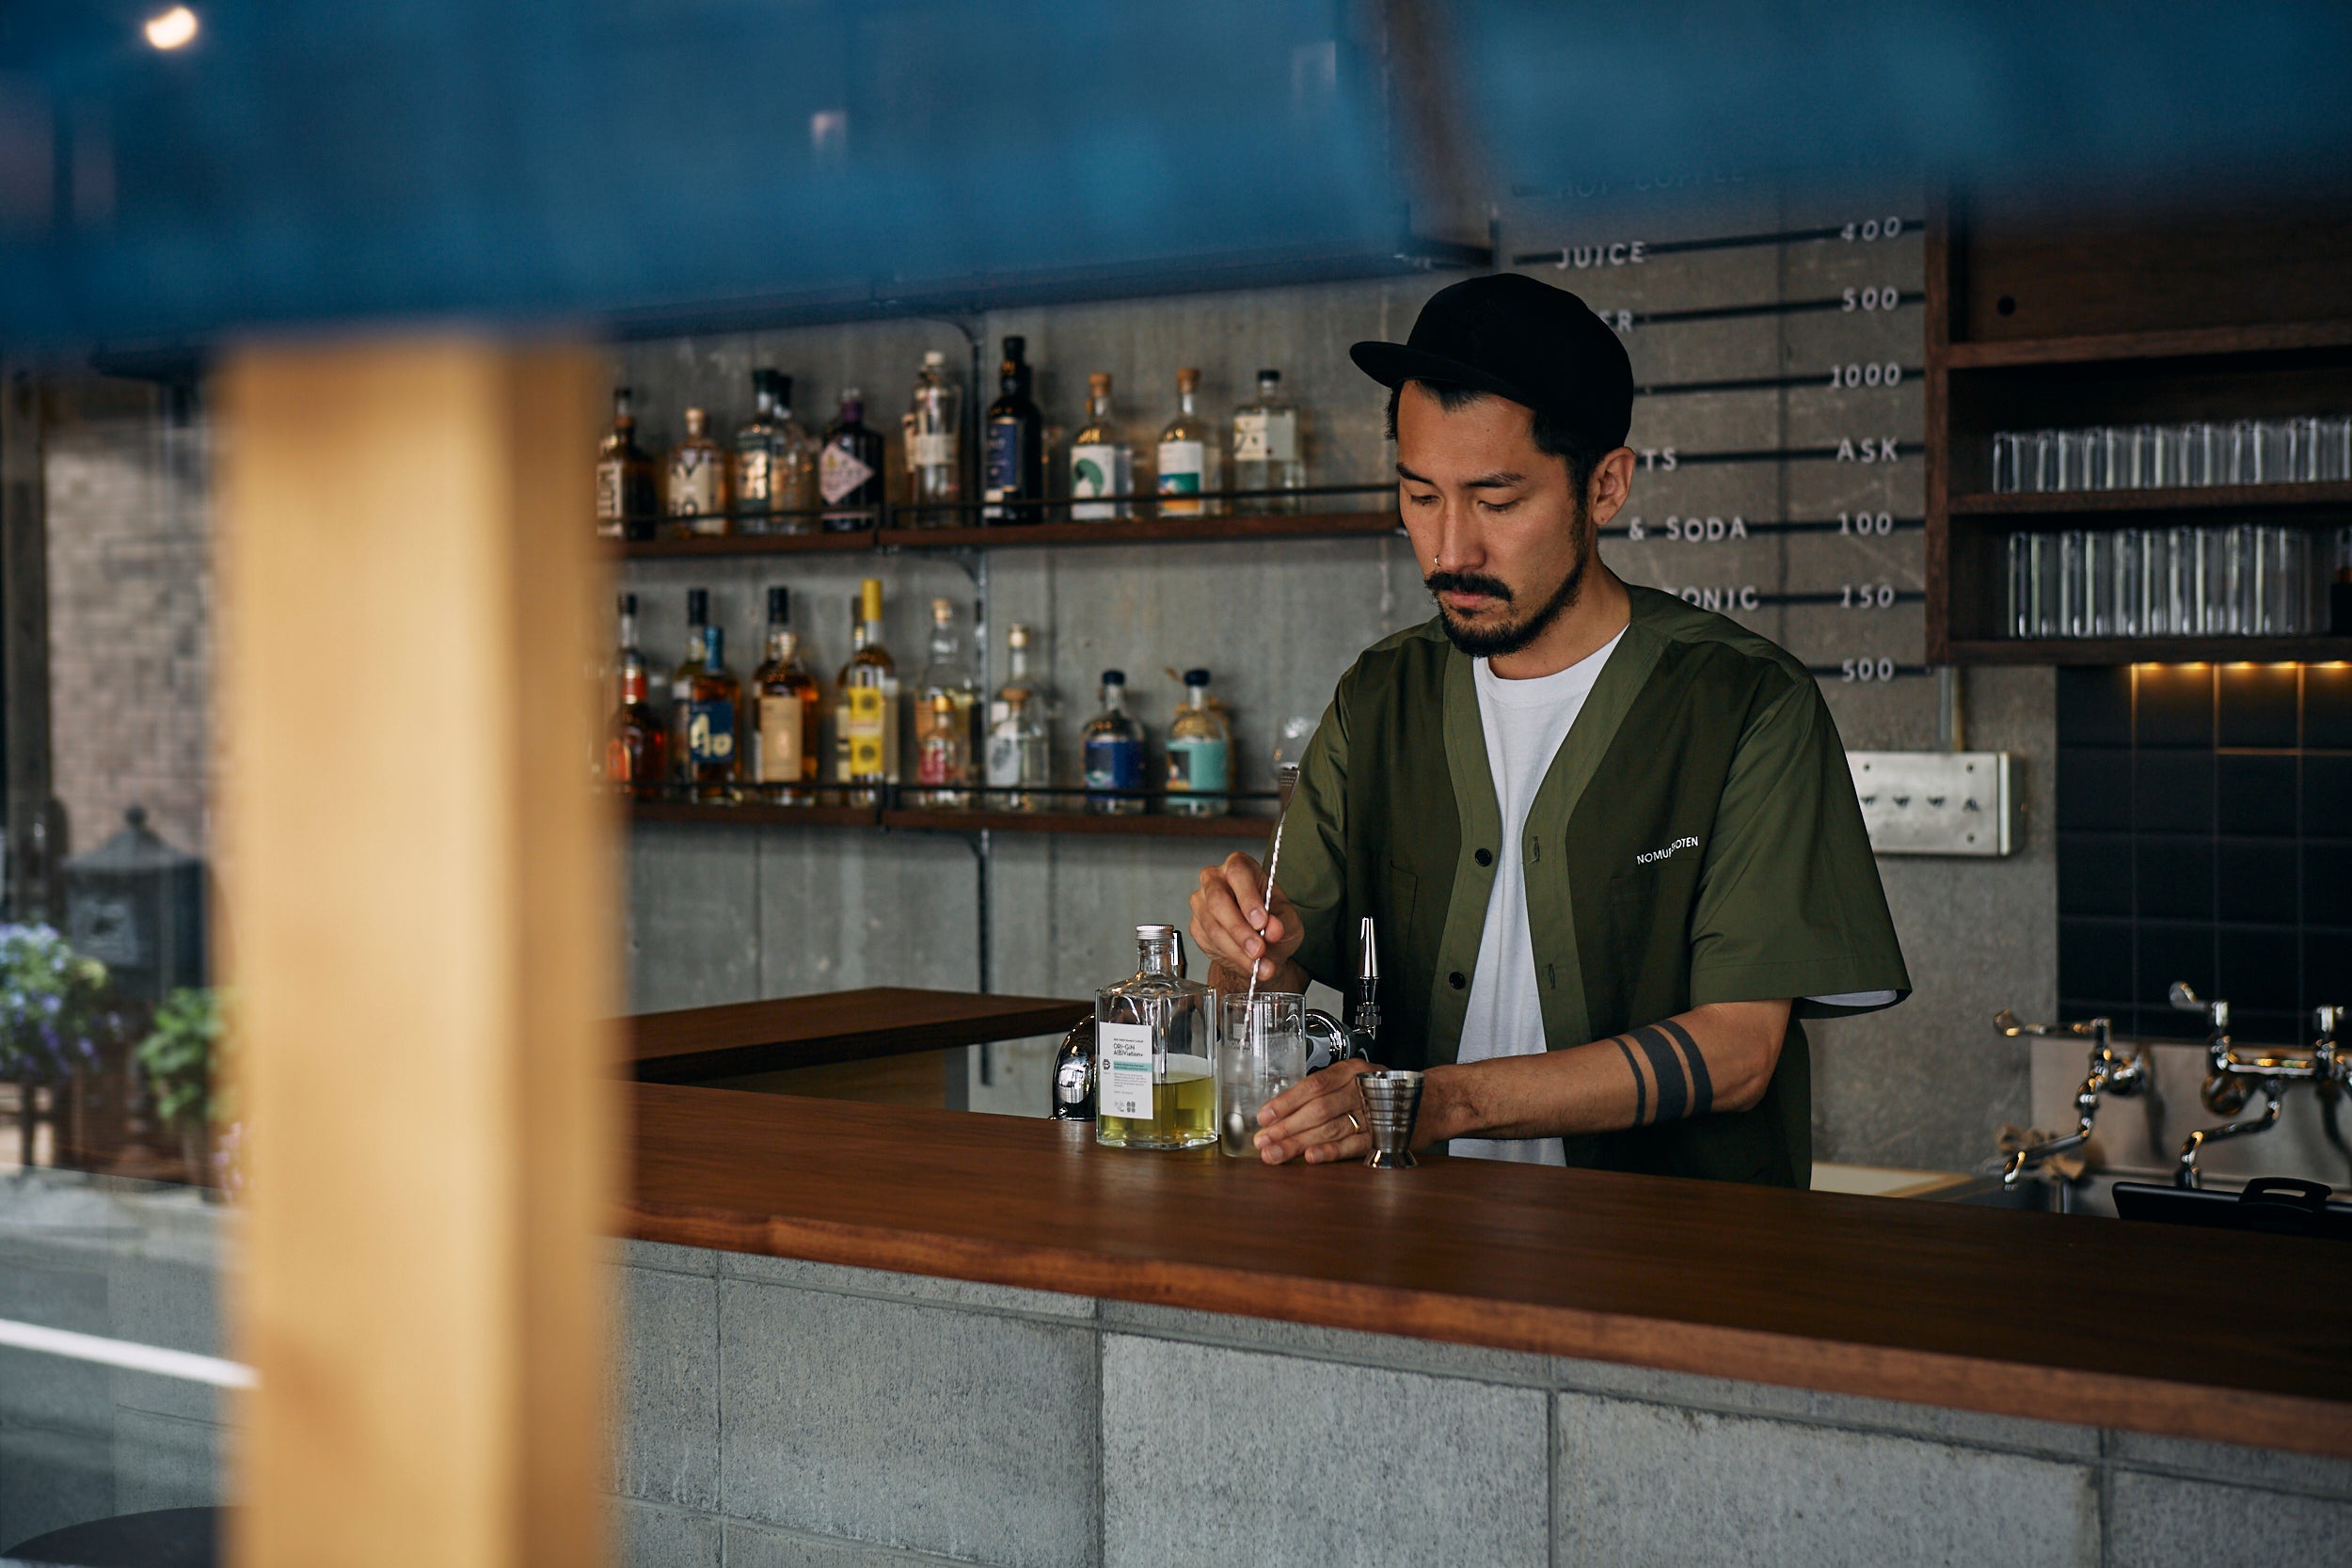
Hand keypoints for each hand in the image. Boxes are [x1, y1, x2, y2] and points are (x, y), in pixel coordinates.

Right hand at [1188, 851, 1304, 988]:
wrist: (1262, 946)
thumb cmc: (1274, 922)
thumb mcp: (1288, 920)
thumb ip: (1283, 923)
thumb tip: (1273, 929)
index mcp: (1240, 866)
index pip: (1238, 874)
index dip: (1248, 898)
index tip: (1261, 922)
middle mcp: (1215, 879)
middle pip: (1218, 900)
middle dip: (1240, 929)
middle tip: (1258, 950)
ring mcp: (1201, 902)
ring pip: (1212, 926)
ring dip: (1237, 949)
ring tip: (1258, 964)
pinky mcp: (1196, 925)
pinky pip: (1209, 942)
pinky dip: (1230, 956)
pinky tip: (1247, 962)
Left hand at [1252, 1059, 1375, 1164]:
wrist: (1421, 1105)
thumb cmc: (1376, 1091)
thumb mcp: (1351, 1079)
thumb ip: (1322, 1092)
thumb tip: (1279, 1113)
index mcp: (1350, 1071)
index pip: (1314, 1085)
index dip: (1286, 1102)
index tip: (1264, 1117)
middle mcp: (1361, 1090)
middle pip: (1318, 1110)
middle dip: (1286, 1127)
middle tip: (1263, 1141)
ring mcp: (1372, 1115)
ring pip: (1331, 1129)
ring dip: (1299, 1143)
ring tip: (1274, 1154)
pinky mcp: (1381, 1138)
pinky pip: (1352, 1146)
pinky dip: (1330, 1151)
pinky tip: (1310, 1157)